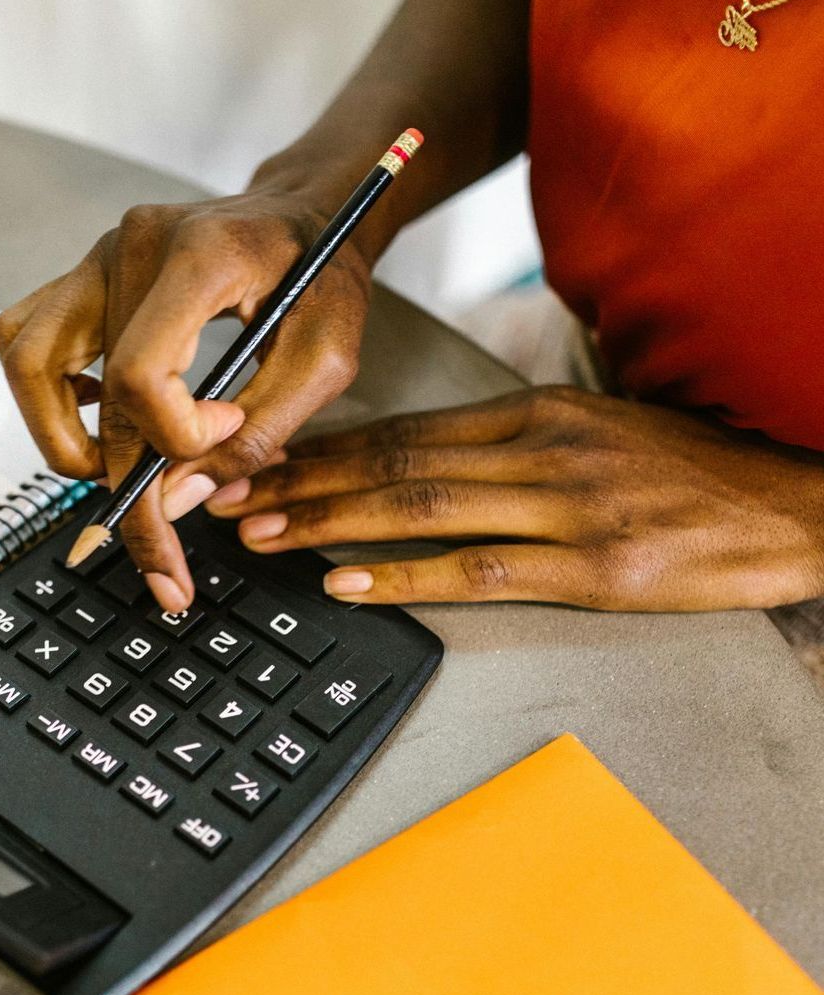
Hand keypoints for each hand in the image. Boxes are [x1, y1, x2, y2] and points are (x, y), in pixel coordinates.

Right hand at [0, 192, 370, 610]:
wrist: (309, 214)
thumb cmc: (323, 279)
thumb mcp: (324, 361)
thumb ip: (258, 434)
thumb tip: (178, 502)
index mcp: (198, 257)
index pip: (141, 373)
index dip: (176, 435)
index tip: (224, 434)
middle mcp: (130, 247)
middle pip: (92, 391)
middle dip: (129, 493)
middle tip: (163, 562)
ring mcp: (97, 256)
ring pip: (27, 362)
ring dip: (62, 440)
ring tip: (118, 483)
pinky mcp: (84, 275)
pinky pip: (26, 342)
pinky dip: (50, 397)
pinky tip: (103, 421)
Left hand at [202, 386, 823, 610]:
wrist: (791, 503)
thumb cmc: (687, 472)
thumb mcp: (597, 431)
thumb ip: (513, 444)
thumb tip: (428, 464)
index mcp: (538, 412)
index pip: (406, 428)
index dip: (323, 448)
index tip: (262, 462)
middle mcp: (543, 449)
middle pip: (396, 463)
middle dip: (301, 482)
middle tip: (228, 497)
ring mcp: (568, 507)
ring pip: (423, 508)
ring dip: (330, 523)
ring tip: (263, 536)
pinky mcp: (596, 569)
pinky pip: (482, 570)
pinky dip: (406, 576)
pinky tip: (349, 582)